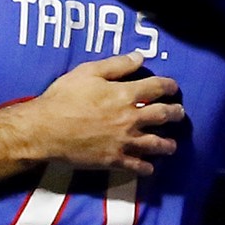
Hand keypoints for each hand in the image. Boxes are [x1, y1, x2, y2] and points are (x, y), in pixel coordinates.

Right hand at [19, 52, 184, 174]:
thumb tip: (139, 57)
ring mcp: (124, 141)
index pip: (157, 87)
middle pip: (163, 116)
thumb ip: (116, 64)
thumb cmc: (63, 98)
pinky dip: (146, 167)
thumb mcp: (87, 72)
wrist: (45, 130)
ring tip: (171, 145)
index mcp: (124, 94)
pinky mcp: (114, 160)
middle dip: (175, 114)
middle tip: (179, 113)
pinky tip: (150, 167)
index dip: (169, 86)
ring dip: (167, 144)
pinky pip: (137, 166)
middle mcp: (130, 119)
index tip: (173, 87)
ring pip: (156, 144)